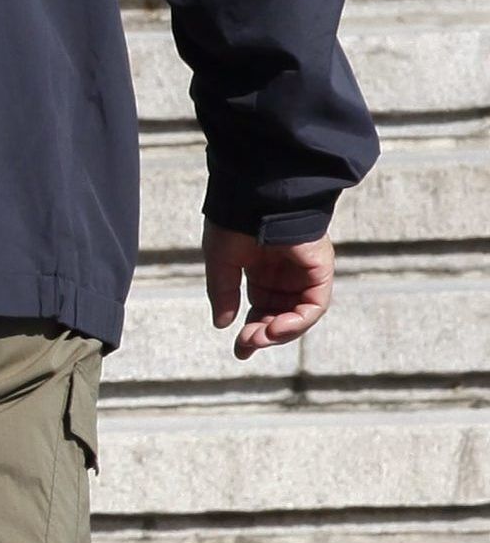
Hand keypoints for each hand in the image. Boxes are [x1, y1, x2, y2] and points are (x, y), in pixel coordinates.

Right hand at [205, 227, 331, 359]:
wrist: (258, 193)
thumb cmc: (236, 219)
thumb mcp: (221, 261)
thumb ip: (224, 293)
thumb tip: (222, 325)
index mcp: (262, 270)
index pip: (261, 308)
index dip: (251, 331)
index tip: (240, 349)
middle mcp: (286, 274)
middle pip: (280, 315)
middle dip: (263, 334)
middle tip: (245, 346)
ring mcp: (305, 272)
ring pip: (299, 315)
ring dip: (280, 332)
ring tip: (258, 338)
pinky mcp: (320, 269)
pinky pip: (314, 305)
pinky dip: (298, 321)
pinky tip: (276, 328)